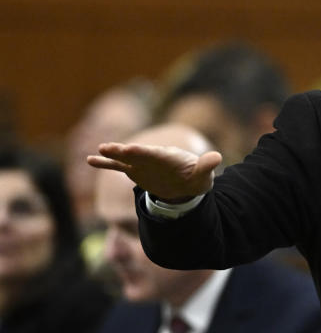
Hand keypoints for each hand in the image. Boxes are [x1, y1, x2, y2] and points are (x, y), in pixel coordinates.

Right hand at [87, 142, 222, 201]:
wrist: (186, 184)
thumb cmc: (195, 177)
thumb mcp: (203, 174)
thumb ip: (206, 165)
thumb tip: (217, 157)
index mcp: (167, 156)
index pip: (154, 154)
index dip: (142, 152)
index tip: (130, 149)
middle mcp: (152, 157)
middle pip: (136, 153)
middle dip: (123, 151)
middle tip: (108, 147)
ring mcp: (141, 163)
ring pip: (124, 158)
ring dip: (112, 154)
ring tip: (98, 150)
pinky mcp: (134, 171)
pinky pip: (117, 167)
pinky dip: (105, 163)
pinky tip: (91, 160)